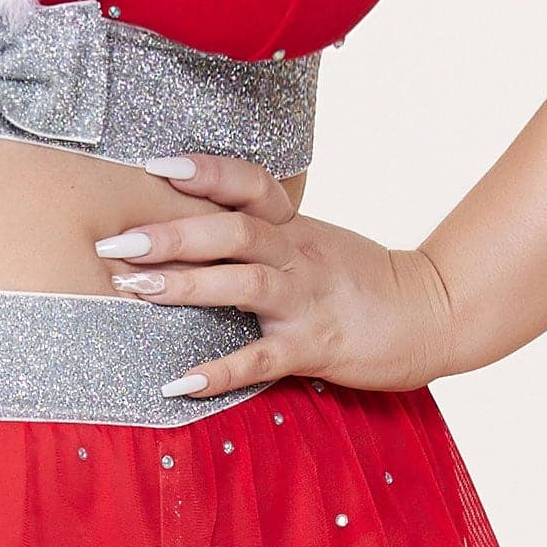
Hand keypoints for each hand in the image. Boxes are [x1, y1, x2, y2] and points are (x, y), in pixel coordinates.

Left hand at [94, 152, 455, 400]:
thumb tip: (187, 223)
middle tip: (116, 243)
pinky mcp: (315, 347)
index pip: (248, 183)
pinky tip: (178, 382)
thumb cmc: (359, 279)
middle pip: (233, 230)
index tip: (153, 164)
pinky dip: (218, 371)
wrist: (431, 314)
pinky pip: (261, 358)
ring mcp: (306, 300)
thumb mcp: (311, 240)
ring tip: (133, 290)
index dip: (204, 170)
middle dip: (171, 234)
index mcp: (293, 225)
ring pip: (244, 283)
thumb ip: (260, 230)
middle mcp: (297, 254)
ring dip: (186, 285)